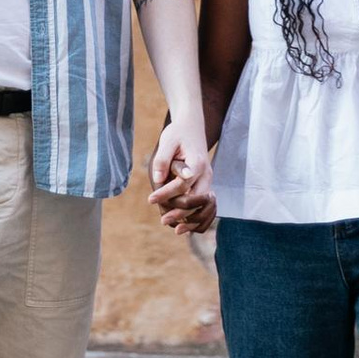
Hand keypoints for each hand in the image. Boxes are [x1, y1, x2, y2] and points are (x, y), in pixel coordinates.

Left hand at [148, 116, 213, 234]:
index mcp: (197, 163)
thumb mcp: (167, 141)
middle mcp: (207, 174)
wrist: (192, 128)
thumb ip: (162, 160)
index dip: (166, 194)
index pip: (182, 184)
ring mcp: (208, 181)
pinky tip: (185, 226)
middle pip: (196, 199)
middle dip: (179, 212)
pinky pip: (206, 207)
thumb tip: (158, 180)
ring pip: (204, 207)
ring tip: (174, 229)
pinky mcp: (206, 186)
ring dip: (190, 219)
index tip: (150, 199)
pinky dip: (198, 218)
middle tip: (162, 220)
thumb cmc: (178, 134)